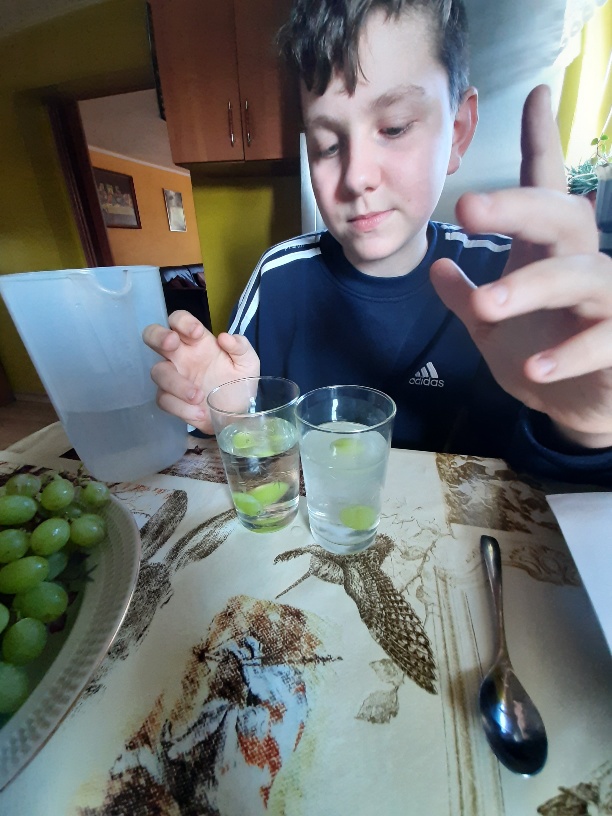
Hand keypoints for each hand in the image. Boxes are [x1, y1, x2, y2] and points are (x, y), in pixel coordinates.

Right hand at [142, 311, 259, 433]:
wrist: (238, 416)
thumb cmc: (240, 384)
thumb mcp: (248, 363)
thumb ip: (241, 347)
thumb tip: (224, 337)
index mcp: (198, 342)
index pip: (179, 320)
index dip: (183, 322)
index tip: (197, 333)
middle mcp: (181, 356)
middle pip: (153, 336)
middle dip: (158, 336)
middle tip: (171, 343)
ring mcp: (174, 378)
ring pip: (158, 372)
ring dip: (175, 383)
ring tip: (198, 396)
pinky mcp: (171, 400)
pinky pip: (164, 400)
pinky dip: (181, 408)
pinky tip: (199, 413)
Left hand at [431, 85, 611, 448]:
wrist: (576, 408)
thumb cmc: (539, 355)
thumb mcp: (489, 330)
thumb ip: (464, 298)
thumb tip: (435, 265)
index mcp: (546, 255)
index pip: (547, 191)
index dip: (542, 144)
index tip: (534, 96)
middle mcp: (580, 266)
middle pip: (563, 215)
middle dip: (518, 207)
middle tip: (468, 207)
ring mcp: (606, 301)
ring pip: (582, 273)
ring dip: (532, 286)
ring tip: (487, 305)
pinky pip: (605, 338)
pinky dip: (569, 352)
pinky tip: (534, 367)